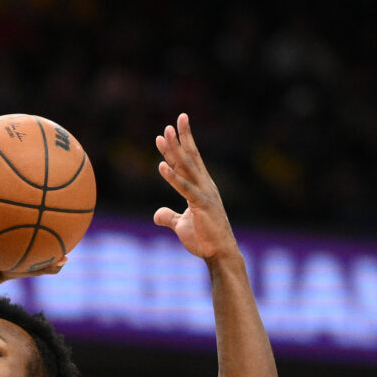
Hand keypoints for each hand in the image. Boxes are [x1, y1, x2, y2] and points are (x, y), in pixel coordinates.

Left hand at [152, 116, 237, 261]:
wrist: (219, 254)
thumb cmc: (204, 239)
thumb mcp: (181, 225)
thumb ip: (169, 217)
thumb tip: (157, 215)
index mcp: (201, 187)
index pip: (187, 162)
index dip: (177, 147)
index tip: (166, 132)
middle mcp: (204, 185)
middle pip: (189, 158)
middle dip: (180, 139)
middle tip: (171, 123)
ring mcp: (204, 193)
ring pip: (186, 167)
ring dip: (174, 150)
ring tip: (164, 134)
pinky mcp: (201, 205)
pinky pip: (184, 188)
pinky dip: (172, 177)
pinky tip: (162, 165)